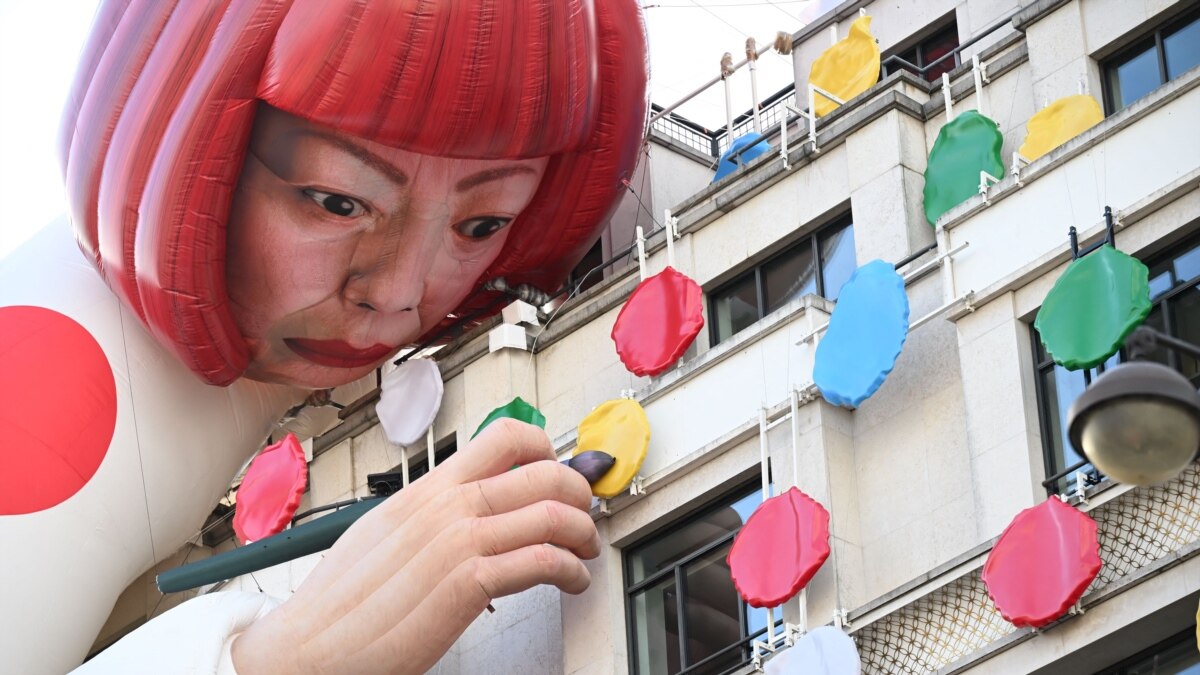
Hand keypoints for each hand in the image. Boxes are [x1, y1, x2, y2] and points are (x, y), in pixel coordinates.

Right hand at [231, 419, 598, 673]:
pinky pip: (542, 560)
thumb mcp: (385, 532)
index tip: (559, 470)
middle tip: (584, 515)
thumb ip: (431, 512)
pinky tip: (570, 581)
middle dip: (580, 493)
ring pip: (552, 513)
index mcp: (427, 489)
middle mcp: (445, 507)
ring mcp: (457, 542)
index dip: (547, 448)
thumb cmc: (341, 600)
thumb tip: (468, 501)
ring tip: (584, 551)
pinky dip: (572, 570)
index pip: (504, 437)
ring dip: (584, 533)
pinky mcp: (466, 584)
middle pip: (543, 472)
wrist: (307, 646)